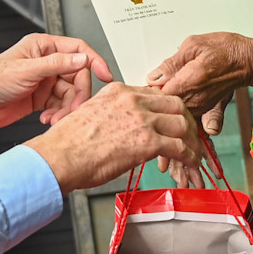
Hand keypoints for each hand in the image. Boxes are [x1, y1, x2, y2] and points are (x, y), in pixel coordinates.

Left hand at [0, 34, 113, 134]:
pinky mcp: (40, 100)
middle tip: (75, 108)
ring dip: (67, 109)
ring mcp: (43, 82)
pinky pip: (60, 107)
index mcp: (42, 47)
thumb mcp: (25, 71)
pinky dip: (58, 115)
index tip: (105, 75)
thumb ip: (56, 64)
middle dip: (78, 94)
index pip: (77, 50)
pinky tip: (47, 120)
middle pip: (77, 76)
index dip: (94, 61)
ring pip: (70, 94)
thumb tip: (82, 59)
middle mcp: (45, 63)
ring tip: (55, 119)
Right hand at [28, 83, 202, 190]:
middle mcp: (132, 100)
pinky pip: (179, 146)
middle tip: (188, 135)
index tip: (172, 120)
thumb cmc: (68, 143)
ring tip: (192, 152)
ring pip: (182, 123)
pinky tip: (189, 162)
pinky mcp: (147, 141)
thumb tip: (123, 126)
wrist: (59, 158)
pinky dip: (189, 155)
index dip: (168, 109)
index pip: (155, 94)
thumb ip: (112, 114)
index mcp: (118, 91)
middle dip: (185, 120)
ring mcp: (142, 119)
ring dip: (191, 140)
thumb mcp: (90, 113)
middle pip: (175, 103)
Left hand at [147, 32, 252, 117]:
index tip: (143, 85)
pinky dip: (179, 112)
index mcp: (189, 81)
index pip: (157, 95)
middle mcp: (194, 99)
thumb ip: (171, 63)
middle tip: (149, 90)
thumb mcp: (194, 44)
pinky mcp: (205, 110)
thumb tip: (154, 77)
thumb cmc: (225, 49)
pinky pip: (186, 116)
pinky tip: (175, 103)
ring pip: (174, 114)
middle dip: (154, 100)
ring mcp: (200, 107)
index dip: (147, 91)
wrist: (248, 61)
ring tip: (164, 92)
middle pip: (164, 107)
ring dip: (166, 106)